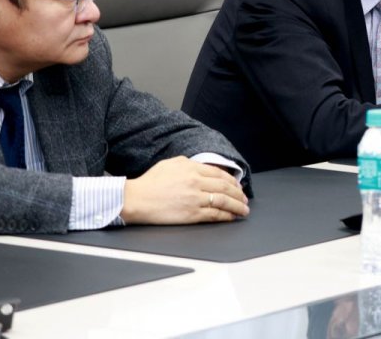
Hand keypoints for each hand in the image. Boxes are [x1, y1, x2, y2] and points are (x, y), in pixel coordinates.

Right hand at [121, 156, 248, 224]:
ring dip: (237, 206)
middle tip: (245, 199)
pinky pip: (214, 215)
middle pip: (225, 187)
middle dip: (239, 194)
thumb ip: (189, 164)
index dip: (232, 181)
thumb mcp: (171, 164)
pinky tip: (231, 217)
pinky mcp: (191, 214)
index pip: (220, 174)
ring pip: (224, 201)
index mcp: (192, 168)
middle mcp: (196, 182)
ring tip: (243, 210)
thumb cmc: (149, 182)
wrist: (136, 199)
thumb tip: (202, 167)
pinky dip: (226, 216)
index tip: (237, 186)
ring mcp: (195, 199)